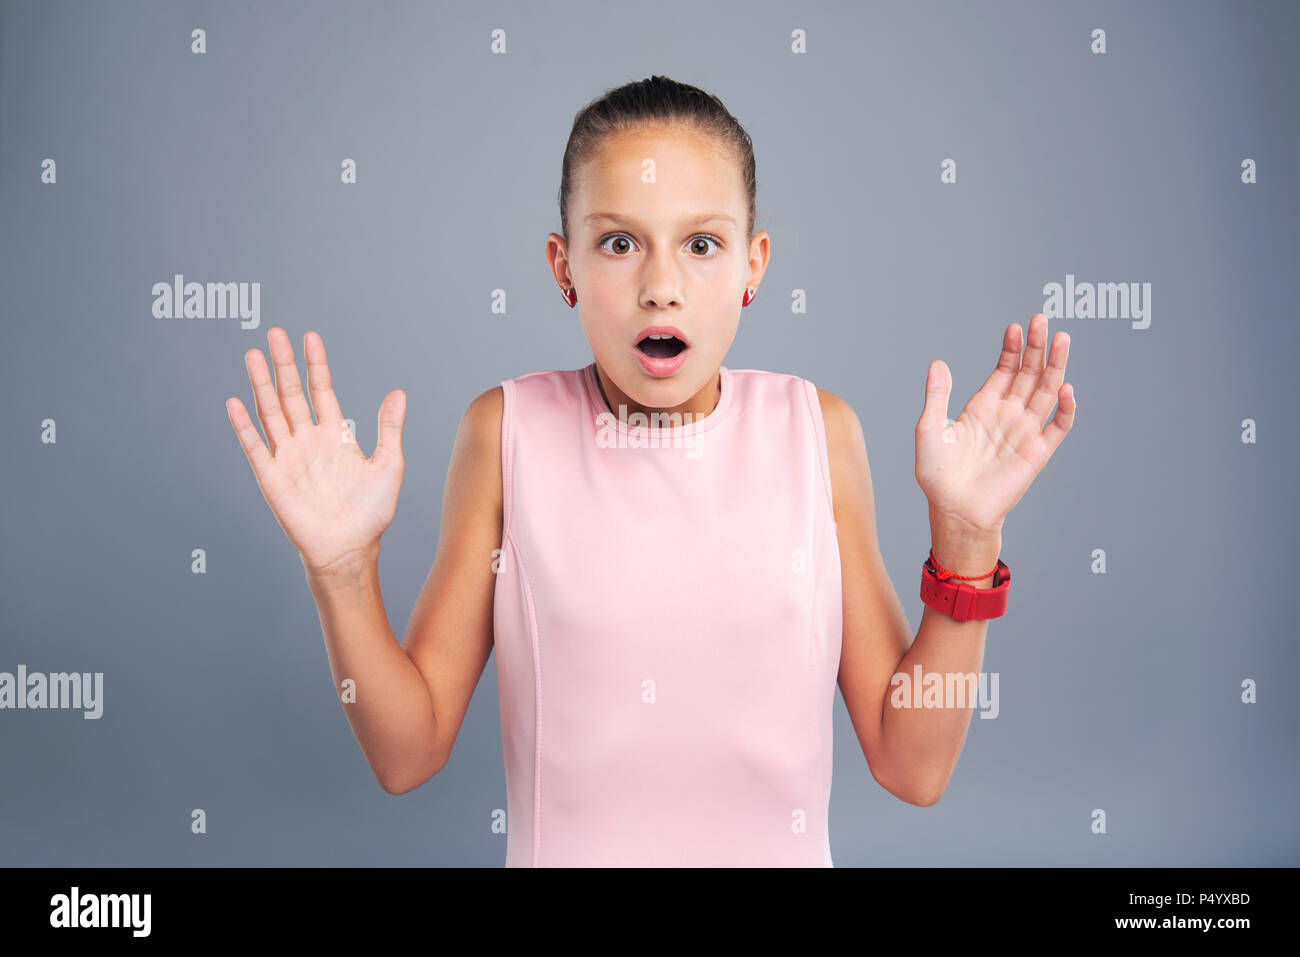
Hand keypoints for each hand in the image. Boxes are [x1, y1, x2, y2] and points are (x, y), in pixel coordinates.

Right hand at [226, 327, 406, 576]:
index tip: (311, 338)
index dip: (316, 365)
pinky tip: (235, 401)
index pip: (321, 391)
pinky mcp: (272, 477)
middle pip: (291, 394)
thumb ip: (389, 428)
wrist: (350, 549)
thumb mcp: (389, 465)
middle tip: (275, 333)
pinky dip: (244, 425)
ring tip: (253, 355)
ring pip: (271, 412)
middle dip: (283, 364)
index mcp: (335, 436)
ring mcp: (288, 457)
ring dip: (262, 384)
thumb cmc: (371, 513)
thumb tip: (398, 392)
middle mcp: (308, 441)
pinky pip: (255, 446)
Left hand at [915, 313, 1074, 538]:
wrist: (954, 511)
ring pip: (1046, 392)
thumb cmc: (937, 475)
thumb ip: (937, 396)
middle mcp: (1007, 415)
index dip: (1012, 348)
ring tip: (1062, 340)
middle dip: (1036, 347)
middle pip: (1029, 374)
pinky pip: (1057, 428)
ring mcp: (1024, 432)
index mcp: (983, 407)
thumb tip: (938, 362)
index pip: (1004, 370)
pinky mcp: (1036, 453)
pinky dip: (1065, 410)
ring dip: (1055, 367)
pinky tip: (1066, 389)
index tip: (1015, 326)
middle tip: (1042, 320)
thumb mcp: (929, 429)